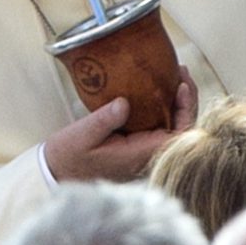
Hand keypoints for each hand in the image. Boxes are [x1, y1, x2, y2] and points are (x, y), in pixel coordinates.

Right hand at [44, 66, 198, 180]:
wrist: (58, 172)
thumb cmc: (69, 156)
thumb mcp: (82, 135)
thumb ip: (104, 120)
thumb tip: (125, 103)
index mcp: (140, 155)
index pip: (178, 136)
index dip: (187, 111)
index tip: (181, 87)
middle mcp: (147, 156)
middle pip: (182, 130)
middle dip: (187, 100)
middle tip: (181, 72)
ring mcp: (144, 152)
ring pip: (173, 127)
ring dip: (178, 102)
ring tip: (175, 74)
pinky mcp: (138, 146)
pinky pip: (160, 126)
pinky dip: (166, 107)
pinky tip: (160, 89)